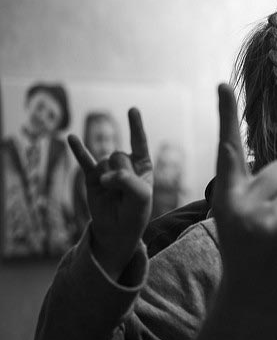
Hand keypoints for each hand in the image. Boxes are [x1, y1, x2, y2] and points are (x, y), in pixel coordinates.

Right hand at [68, 108, 152, 280]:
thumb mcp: (141, 197)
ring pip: (104, 162)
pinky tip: (70, 138)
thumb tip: (104, 174)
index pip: (139, 142)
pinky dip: (78, 150)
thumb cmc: (134, 212)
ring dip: (107, 178)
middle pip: (119, 155)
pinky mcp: (91, 176)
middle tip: (123, 192)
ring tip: (111, 194)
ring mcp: (107, 168)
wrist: (117, 230)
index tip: (132, 109)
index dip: (135, 126)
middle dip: (120, 174)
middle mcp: (124, 163)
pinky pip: (84, 161)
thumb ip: (127, 181)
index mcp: (142, 165)